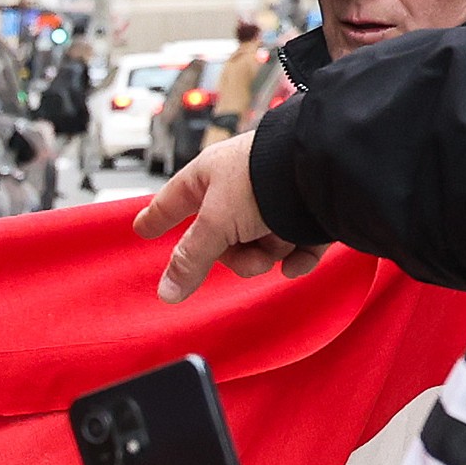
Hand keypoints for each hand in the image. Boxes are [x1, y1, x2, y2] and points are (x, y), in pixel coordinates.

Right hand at [133, 135, 316, 302]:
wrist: (324, 173)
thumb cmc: (265, 178)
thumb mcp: (217, 223)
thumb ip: (191, 259)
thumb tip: (166, 292)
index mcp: (210, 175)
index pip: (173, 201)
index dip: (157, 217)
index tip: (142, 229)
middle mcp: (240, 186)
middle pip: (221, 239)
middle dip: (237, 255)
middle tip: (245, 253)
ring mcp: (274, 200)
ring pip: (258, 247)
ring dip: (268, 254)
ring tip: (280, 243)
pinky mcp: (306, 214)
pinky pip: (293, 250)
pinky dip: (296, 257)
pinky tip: (299, 256)